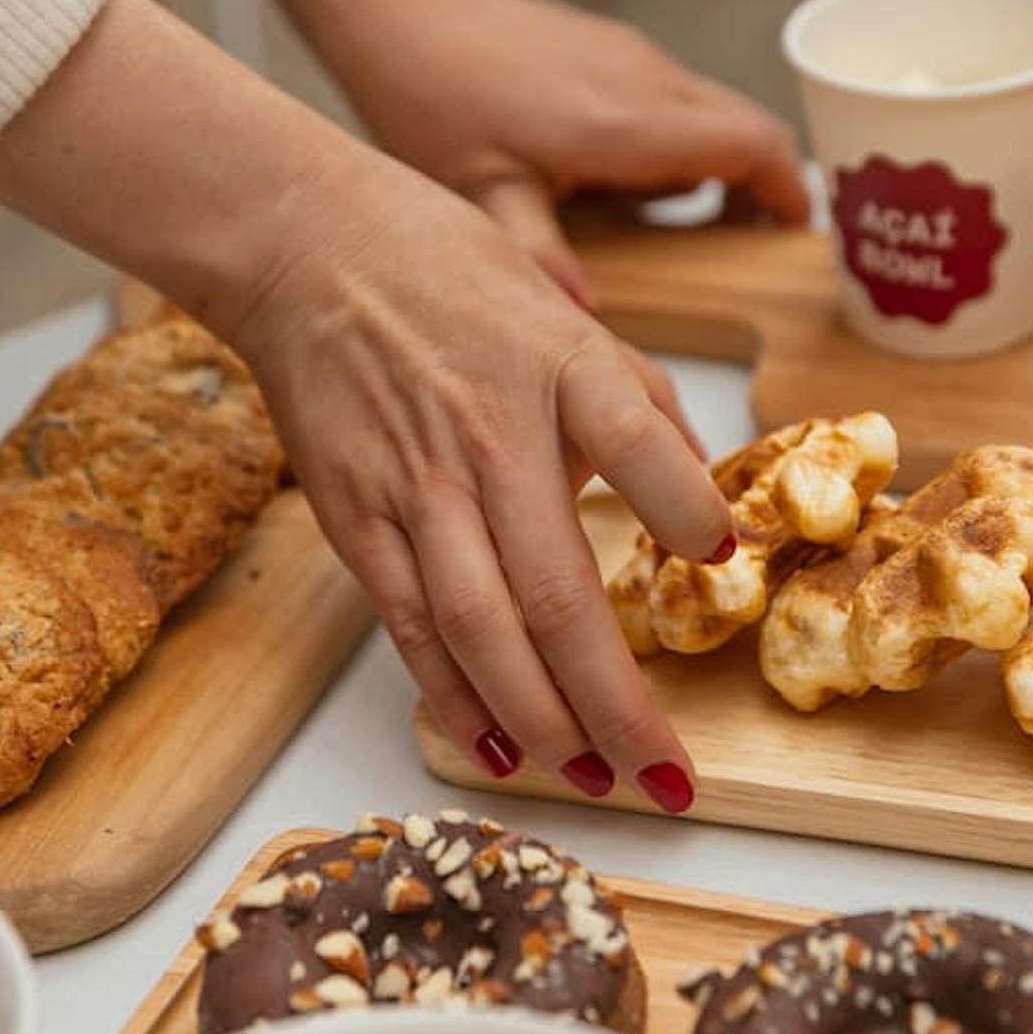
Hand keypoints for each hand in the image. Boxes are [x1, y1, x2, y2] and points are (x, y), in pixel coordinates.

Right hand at [233, 145, 726, 810]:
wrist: (308, 252)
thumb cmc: (451, 276)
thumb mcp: (566, 313)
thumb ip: (637, 403)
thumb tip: (703, 494)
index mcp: (561, 370)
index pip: (640, 444)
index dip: (685, 508)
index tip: (724, 562)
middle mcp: (491, 438)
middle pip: (557, 592)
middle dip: (618, 704)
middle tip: (670, 776)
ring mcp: (417, 488)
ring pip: (481, 630)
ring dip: (543, 722)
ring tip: (596, 781)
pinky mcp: (359, 520)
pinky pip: (411, 629)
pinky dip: (454, 697)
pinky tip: (499, 751)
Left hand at [260, 0, 810, 304]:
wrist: (397, 9)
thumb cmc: (433, 99)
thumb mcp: (482, 194)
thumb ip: (540, 255)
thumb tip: (583, 317)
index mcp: (630, 122)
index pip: (754, 146)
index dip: (787, 192)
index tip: (792, 233)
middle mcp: (644, 80)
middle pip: (747, 125)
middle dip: (761, 182)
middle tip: (746, 242)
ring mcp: (628, 56)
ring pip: (709, 109)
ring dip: (716, 162)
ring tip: (682, 222)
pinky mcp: (606, 46)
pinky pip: (671, 95)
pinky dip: (677, 138)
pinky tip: (623, 179)